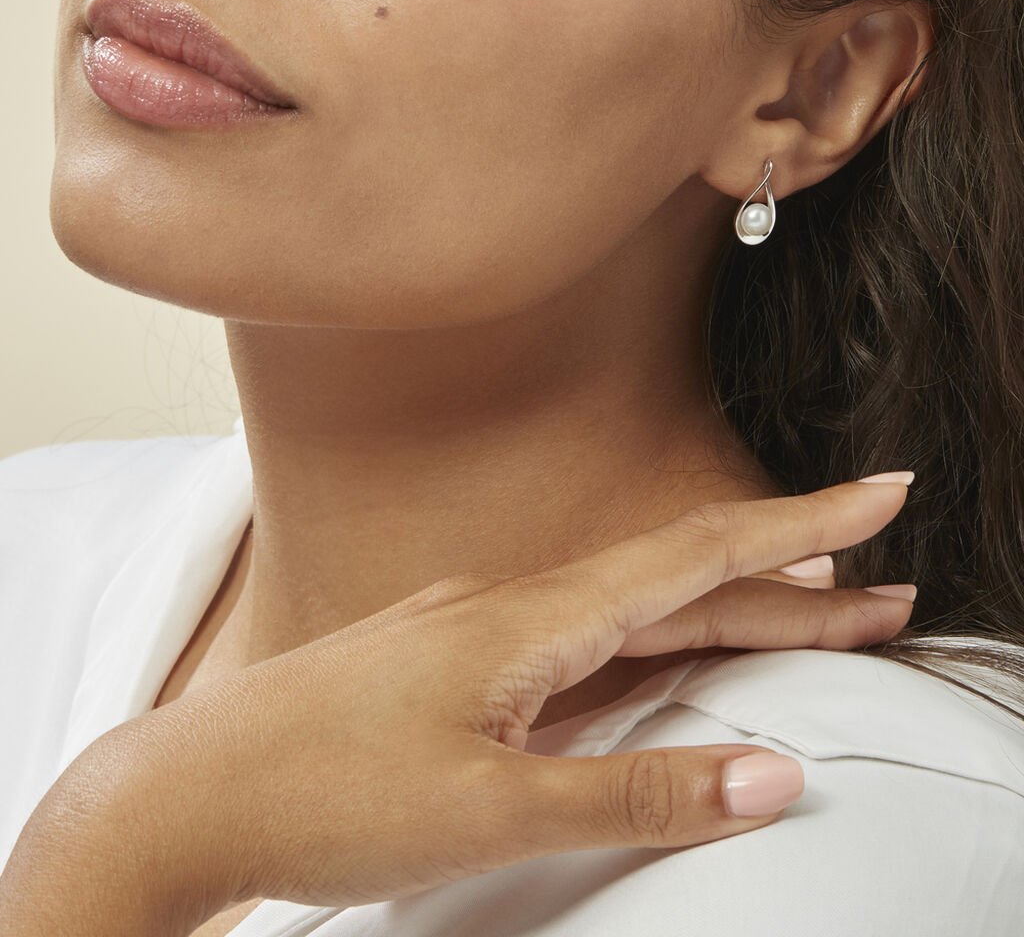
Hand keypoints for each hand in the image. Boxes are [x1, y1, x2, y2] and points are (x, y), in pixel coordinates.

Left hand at [1, 476, 913, 934]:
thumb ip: (636, 796)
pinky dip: (646, 652)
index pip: (696, 554)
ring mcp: (483, 634)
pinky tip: (670, 663)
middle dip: (788, 586)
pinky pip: (579, 649)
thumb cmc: (325, 793)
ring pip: (629, 616)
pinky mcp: (460, 670)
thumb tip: (772, 776)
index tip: (880, 491)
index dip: (798, 525)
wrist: (187, 795)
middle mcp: (513, 606)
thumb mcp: (494, 810)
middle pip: (677, 585)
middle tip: (886, 594)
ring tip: (810, 620)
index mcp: (532, 618)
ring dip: (722, 617)